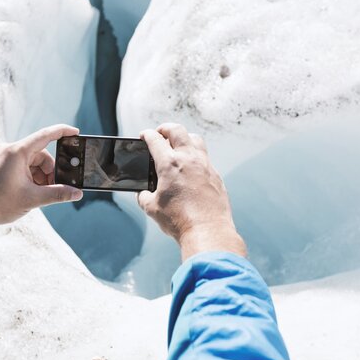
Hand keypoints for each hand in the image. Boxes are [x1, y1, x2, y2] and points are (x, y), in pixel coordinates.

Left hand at [0, 125, 83, 232]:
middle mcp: (8, 149)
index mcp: (17, 152)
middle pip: (40, 154)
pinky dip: (29, 176)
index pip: (45, 135)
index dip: (63, 132)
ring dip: (39, 176)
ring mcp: (2, 156)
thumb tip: (76, 193)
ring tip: (39, 194)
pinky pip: (20, 165)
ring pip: (31, 162)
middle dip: (50, 172)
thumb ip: (57, 194)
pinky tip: (29, 191)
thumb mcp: (32, 199)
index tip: (76, 133)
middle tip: (54, 189)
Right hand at [138, 123, 245, 261]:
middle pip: (177, 130)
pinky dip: (195, 155)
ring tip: (177, 144)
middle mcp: (189, 159)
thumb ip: (144, 196)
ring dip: (184, 137)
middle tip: (159, 133)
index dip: (146, 134)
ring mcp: (205, 165)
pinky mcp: (215, 175)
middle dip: (165, 128)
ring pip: (195, 139)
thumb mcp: (152, 208)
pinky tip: (191, 166)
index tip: (144, 135)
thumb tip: (144, 194)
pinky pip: (205, 157)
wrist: (207, 231)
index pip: (155, 139)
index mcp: (169, 164)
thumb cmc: (180, 220)